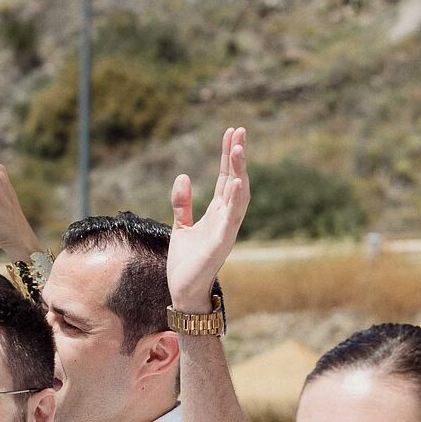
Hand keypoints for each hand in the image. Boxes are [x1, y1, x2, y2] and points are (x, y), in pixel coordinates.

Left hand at [167, 127, 249, 312]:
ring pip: (238, 196)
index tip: (231, 133)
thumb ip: (182, 203)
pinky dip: (235, 200)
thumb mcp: (181, 226)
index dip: (228, 156)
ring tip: (239, 149)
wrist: (183, 290)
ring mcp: (226, 229)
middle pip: (235, 180)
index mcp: (217, 212)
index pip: (225, 177)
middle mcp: (226, 218)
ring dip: (239, 172)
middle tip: (239, 131)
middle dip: (237, 157)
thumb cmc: (186, 262)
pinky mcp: (221, 243)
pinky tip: (235, 182)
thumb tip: (184, 176)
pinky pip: (231, 218)